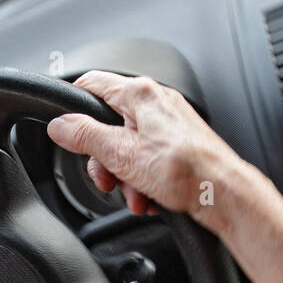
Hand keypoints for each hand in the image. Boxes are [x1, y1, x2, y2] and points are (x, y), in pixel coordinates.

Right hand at [47, 71, 282, 282]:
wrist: (223, 193)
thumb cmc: (184, 171)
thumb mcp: (120, 154)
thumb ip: (84, 136)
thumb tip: (60, 125)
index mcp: (140, 95)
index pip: (91, 85)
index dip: (72, 106)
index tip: (64, 129)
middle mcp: (157, 103)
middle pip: (109, 125)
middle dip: (103, 158)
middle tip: (106, 179)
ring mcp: (170, 124)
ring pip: (129, 146)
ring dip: (124, 176)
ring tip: (135, 196)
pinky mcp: (181, 145)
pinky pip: (149, 158)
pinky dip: (144, 179)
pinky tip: (150, 197)